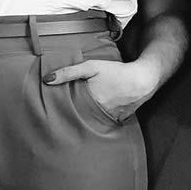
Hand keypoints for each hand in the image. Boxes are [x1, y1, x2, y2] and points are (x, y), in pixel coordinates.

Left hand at [45, 56, 160, 122]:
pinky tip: (98, 116)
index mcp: (89, 102)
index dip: (62, 111)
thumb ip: (69, 72)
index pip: (69, 111)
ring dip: (87, 120)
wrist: (143, 79)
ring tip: (80, 117)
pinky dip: (101, 120)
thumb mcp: (91, 67)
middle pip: (80, 118)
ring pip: (93, 122)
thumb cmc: (117, 72)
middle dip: (73, 117)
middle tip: (63, 117)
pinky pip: (106, 122)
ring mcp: (109, 118)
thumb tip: (47, 79)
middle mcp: (98, 113)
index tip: (54, 112)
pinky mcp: (119, 119)